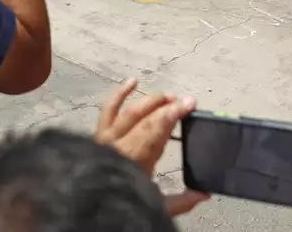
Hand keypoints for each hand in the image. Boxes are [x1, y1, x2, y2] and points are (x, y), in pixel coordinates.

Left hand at [94, 79, 207, 216]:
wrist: (86, 210)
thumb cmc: (122, 205)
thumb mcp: (155, 206)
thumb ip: (180, 201)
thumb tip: (205, 194)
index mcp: (133, 162)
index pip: (155, 130)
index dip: (172, 114)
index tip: (189, 103)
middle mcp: (117, 145)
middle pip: (144, 119)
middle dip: (166, 106)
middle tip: (185, 100)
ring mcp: (104, 138)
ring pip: (128, 111)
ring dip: (149, 101)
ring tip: (167, 96)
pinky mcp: (97, 134)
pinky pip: (107, 109)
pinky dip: (119, 94)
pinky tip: (132, 81)